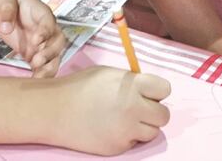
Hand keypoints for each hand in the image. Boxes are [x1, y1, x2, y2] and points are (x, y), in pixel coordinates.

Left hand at [0, 0, 66, 77]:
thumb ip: (6, 8)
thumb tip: (6, 26)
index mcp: (39, 10)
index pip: (48, 21)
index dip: (45, 32)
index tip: (36, 41)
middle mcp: (44, 27)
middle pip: (58, 40)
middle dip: (50, 53)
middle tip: (36, 61)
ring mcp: (41, 40)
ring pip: (54, 55)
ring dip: (49, 66)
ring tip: (38, 77)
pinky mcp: (33, 51)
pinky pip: (44, 64)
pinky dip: (42, 73)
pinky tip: (35, 81)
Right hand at [56, 66, 170, 155]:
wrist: (56, 110)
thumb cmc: (80, 87)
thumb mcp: (108, 74)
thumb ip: (131, 81)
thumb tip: (146, 88)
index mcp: (132, 85)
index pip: (165, 89)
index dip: (157, 90)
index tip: (148, 92)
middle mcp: (134, 108)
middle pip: (164, 115)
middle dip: (153, 110)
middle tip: (138, 108)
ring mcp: (127, 130)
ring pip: (152, 132)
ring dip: (143, 126)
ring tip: (124, 118)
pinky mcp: (119, 147)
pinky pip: (133, 142)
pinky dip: (127, 137)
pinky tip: (110, 128)